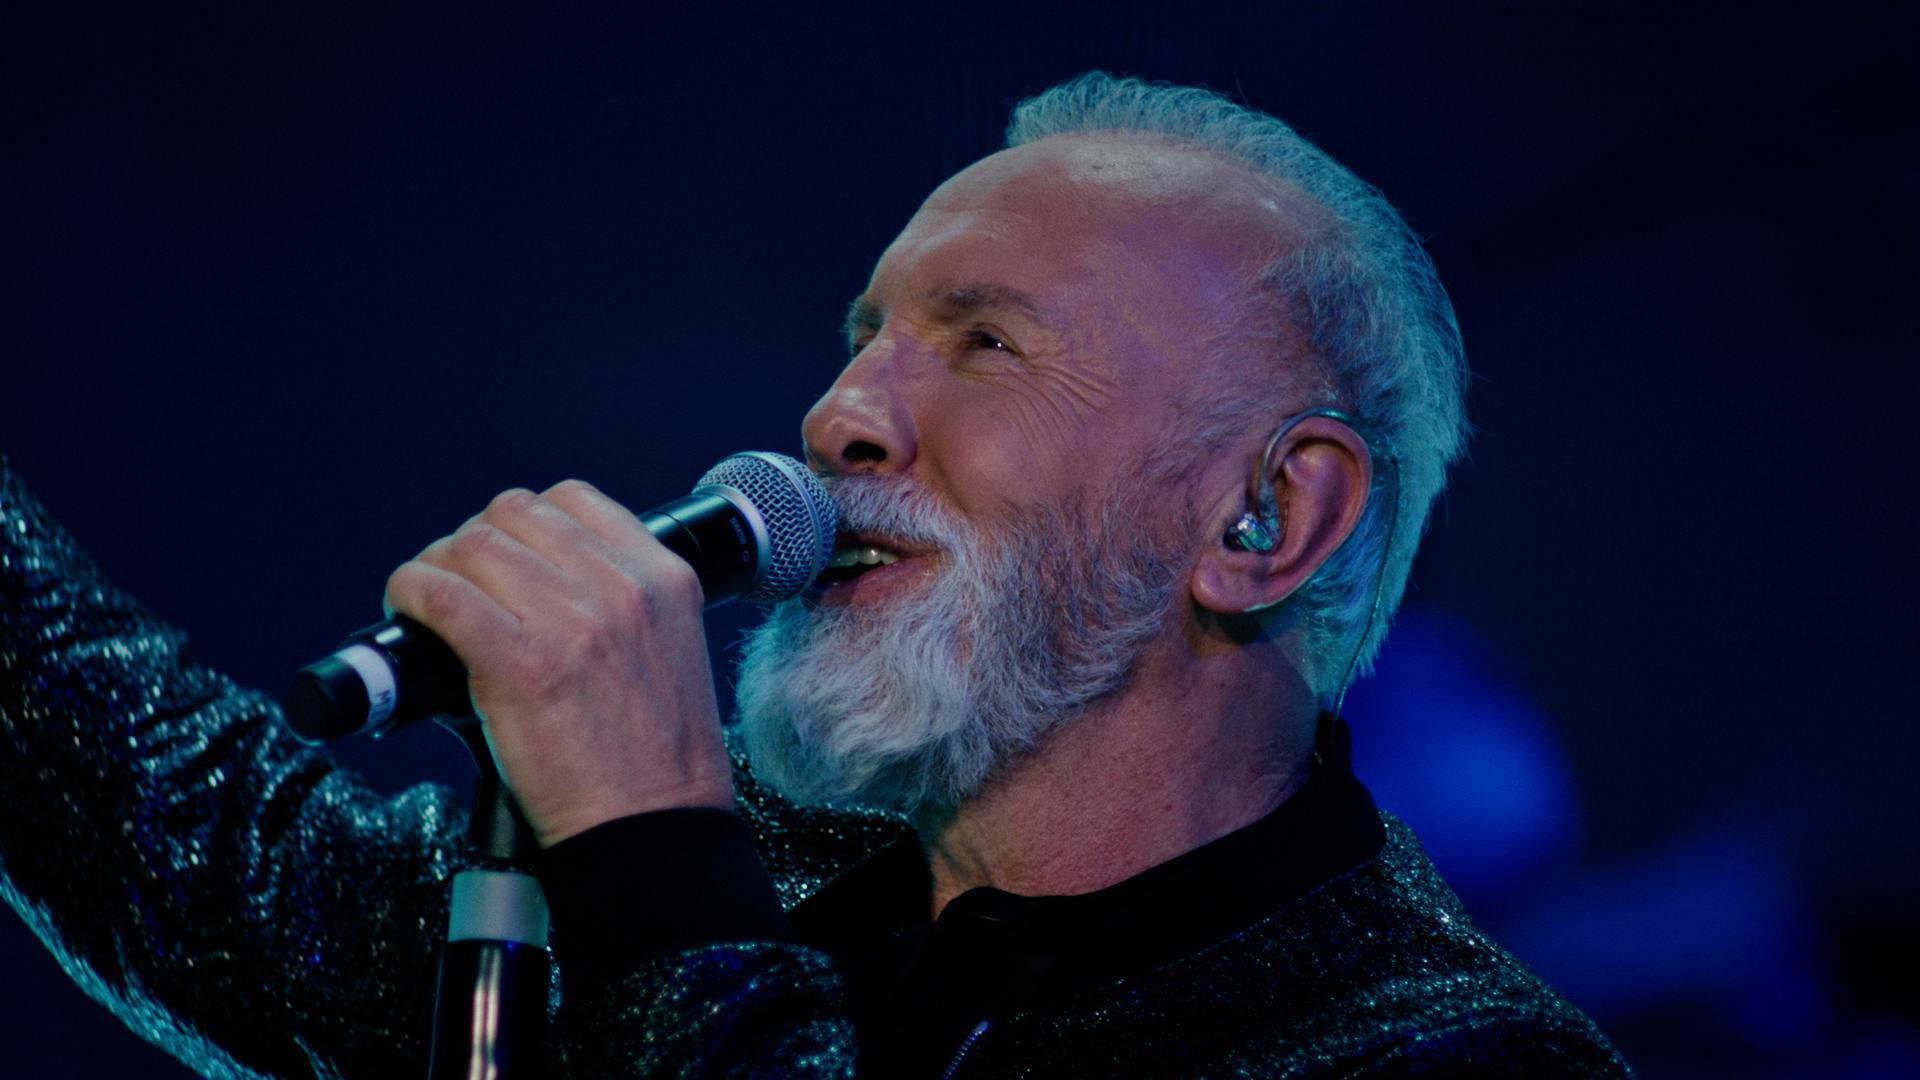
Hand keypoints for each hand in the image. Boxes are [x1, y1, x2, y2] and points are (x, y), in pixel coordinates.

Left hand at [384, 480, 731, 846]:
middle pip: (513, 514)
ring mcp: (571, 620)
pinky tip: (407, 612)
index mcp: (664, 579)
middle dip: (474, 544)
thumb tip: (541, 585)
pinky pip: (441, 594)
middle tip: (460, 586)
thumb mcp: (670, 653)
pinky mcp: (520, 662)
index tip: (506, 559)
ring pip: (471, 545)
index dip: (523, 524)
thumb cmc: (657, 763)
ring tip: (429, 605)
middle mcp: (620, 588)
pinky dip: (410, 594)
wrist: (654, 830)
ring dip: (437, 568)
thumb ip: (623, 607)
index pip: (574, 500)